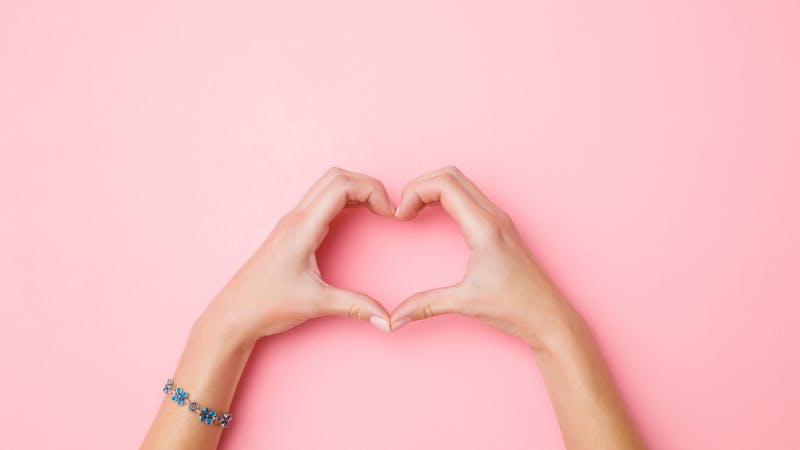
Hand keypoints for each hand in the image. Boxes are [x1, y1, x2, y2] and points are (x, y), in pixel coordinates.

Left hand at [201, 168, 394, 344]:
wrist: (234, 314)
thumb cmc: (266, 305)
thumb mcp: (315, 305)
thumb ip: (355, 307)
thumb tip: (388, 320)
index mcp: (302, 228)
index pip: (342, 186)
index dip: (372, 190)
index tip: (389, 214)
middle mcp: (296, 217)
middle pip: (337, 176)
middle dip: (368, 185)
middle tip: (386, 208)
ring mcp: (292, 221)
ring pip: (328, 184)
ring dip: (355, 189)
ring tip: (376, 210)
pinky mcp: (292, 230)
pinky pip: (321, 200)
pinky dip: (344, 200)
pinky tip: (356, 217)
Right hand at [390, 166, 578, 349]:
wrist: (548, 316)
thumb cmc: (516, 306)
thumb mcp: (465, 303)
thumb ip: (426, 305)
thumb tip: (395, 318)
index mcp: (484, 226)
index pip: (444, 184)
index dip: (414, 192)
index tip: (400, 216)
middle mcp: (493, 215)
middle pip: (450, 175)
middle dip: (420, 185)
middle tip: (403, 210)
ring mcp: (498, 219)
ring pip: (461, 182)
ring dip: (433, 189)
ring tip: (414, 212)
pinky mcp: (500, 227)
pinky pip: (470, 197)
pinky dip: (446, 198)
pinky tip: (435, 217)